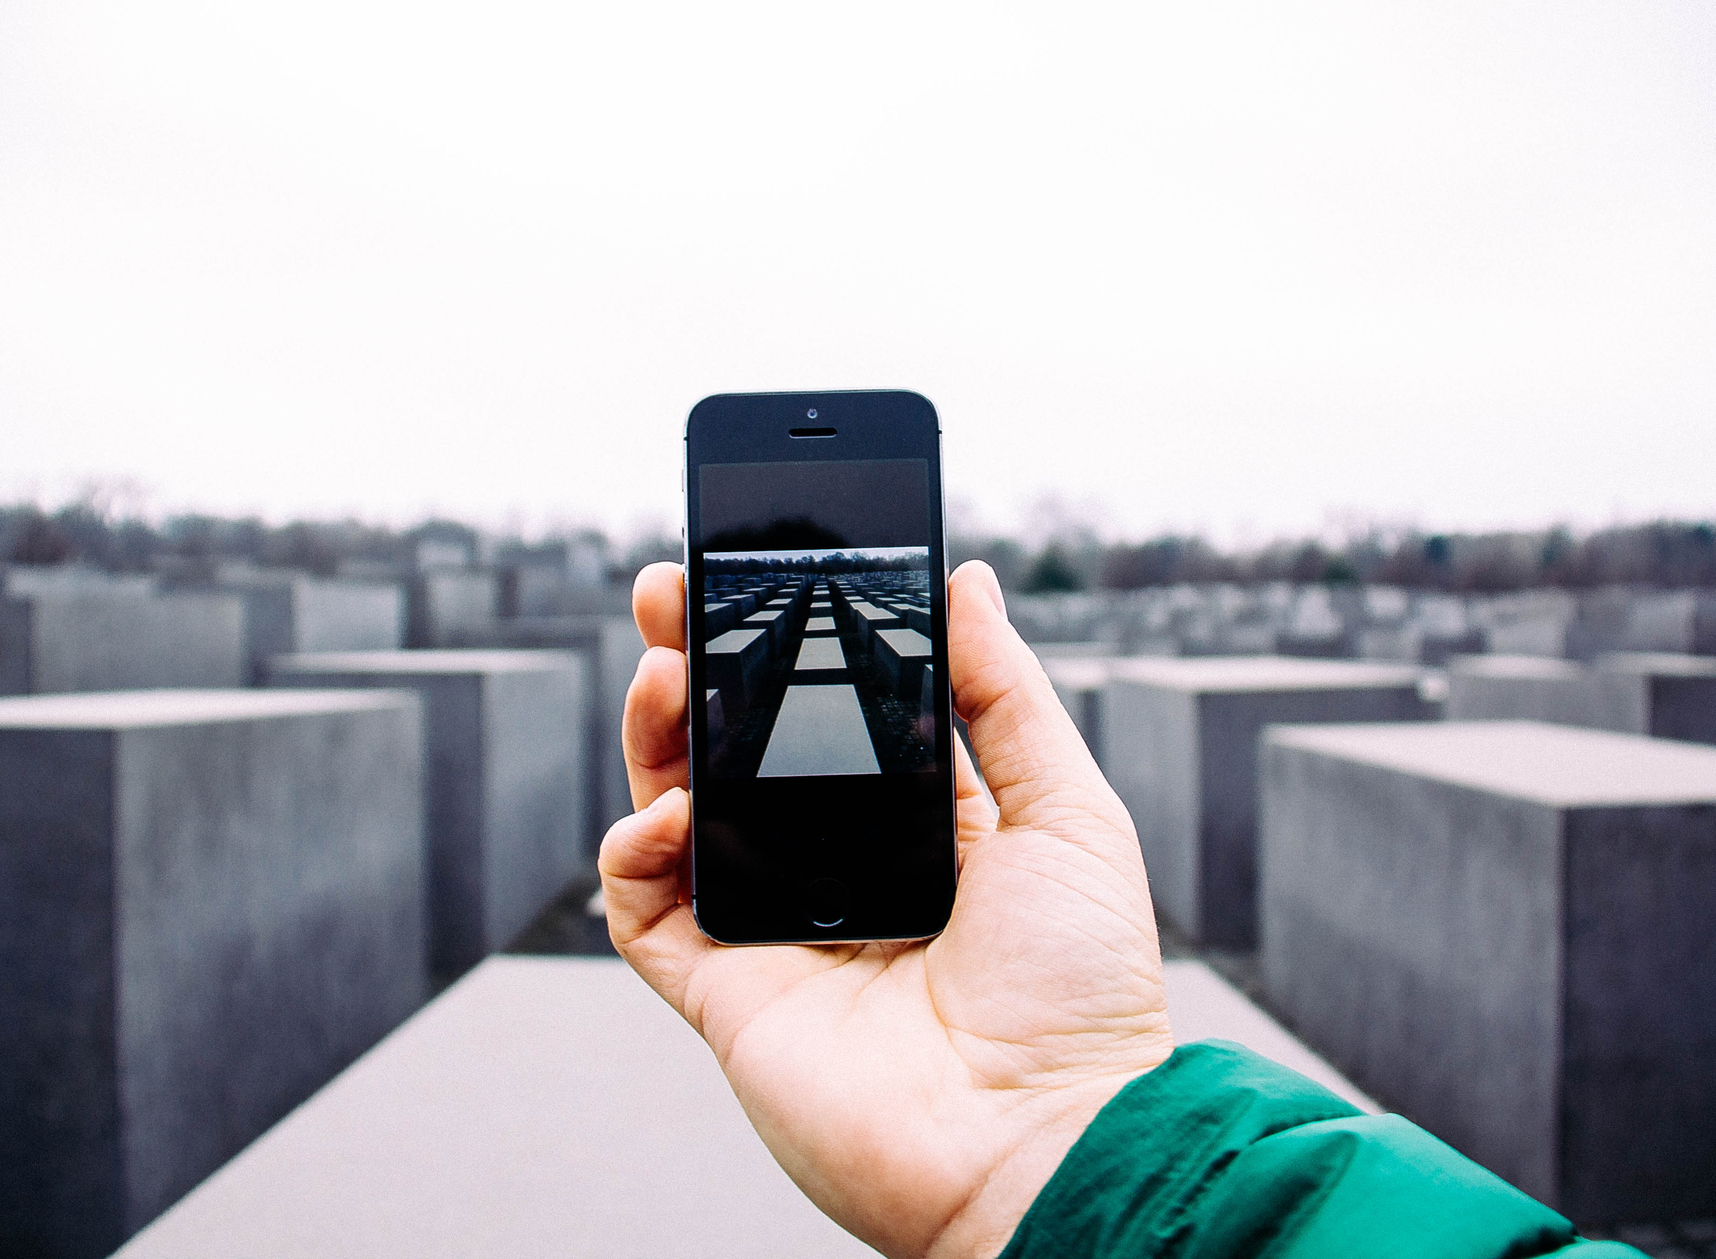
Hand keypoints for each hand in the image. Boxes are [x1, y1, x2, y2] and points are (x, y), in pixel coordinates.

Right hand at [602, 560, 1172, 1258]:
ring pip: (679, 817)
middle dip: (697, 668)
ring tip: (660, 673)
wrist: (1046, 1140)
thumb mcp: (1067, 812)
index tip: (752, 575)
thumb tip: (970, 581)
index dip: (784, 647)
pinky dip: (633, 855)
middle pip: (738, 754)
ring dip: (654, 739)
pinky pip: (646, 912)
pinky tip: (665, 815)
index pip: (826, 718)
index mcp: (916, 830)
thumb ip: (1006, 696)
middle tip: (669, 596)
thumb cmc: (1082, 992)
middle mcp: (836, 873)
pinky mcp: (726, 994)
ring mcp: (776, 932)